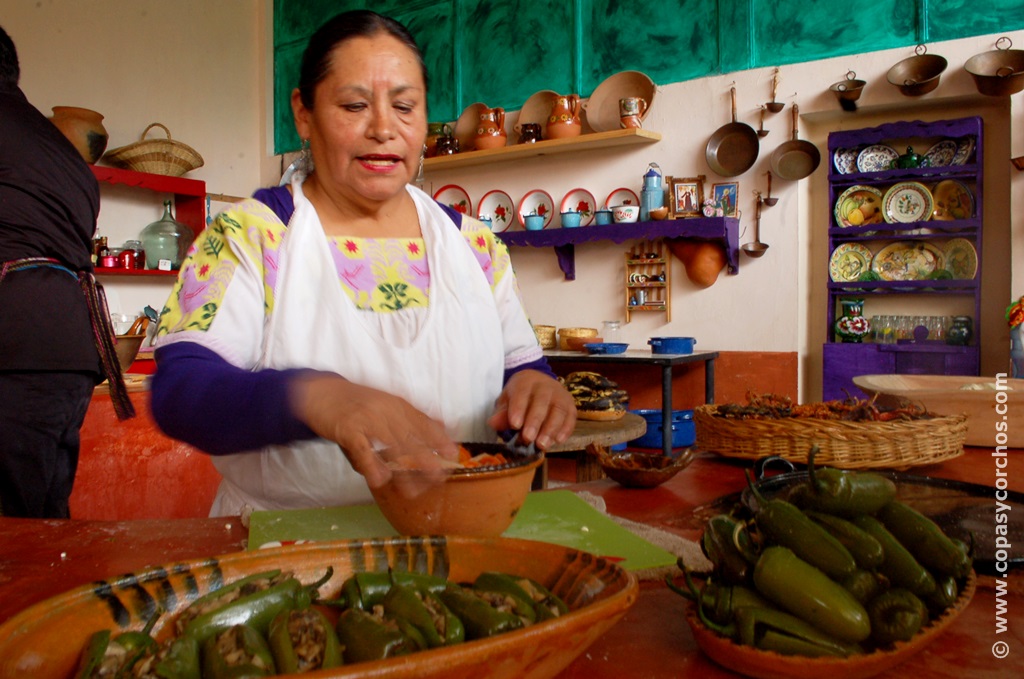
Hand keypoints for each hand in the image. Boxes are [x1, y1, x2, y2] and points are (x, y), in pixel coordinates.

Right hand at [289, 372, 458, 489]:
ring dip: (402, 470)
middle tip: (438, 478)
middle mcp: (385, 410)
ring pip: (389, 446)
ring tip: (413, 491)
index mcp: (396, 404)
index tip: (452, 454)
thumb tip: (440, 425)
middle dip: (426, 459)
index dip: (438, 439)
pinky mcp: (347, 428)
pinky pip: (362, 449)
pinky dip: (372, 465)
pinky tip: (380, 480)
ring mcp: (366, 418)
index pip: (423, 421)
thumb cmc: (355, 403)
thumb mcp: (386, 404)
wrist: (319, 393)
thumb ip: (409, 417)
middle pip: (410, 437)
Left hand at [487, 370, 575, 450]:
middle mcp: (545, 385)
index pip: (522, 393)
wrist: (538, 385)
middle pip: (542, 402)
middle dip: (535, 421)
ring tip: (542, 444)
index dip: (518, 408)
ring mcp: (560, 394)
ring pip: (558, 410)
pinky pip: (571, 416)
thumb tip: (493, 423)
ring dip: (551, 428)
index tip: (515, 425)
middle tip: (528, 438)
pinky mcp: (570, 405)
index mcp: (526, 381)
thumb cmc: (520, 396)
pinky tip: (558, 440)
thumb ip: (501, 413)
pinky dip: (566, 429)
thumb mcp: (507, 401)